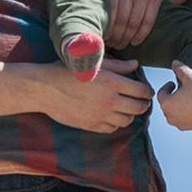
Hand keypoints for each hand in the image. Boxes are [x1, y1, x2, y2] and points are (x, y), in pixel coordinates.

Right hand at [37, 57, 153, 132]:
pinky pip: (112, 128)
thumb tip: (135, 64)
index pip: (142, 91)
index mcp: (112, 82)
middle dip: (142, 104)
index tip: (144, 90)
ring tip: (125, 107)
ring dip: (129, 114)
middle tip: (140, 100)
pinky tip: (111, 115)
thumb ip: (118, 65)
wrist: (44, 89)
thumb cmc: (67, 71)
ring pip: (127, 120)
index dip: (146, 91)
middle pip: (138, 108)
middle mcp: (109, 101)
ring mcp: (101, 115)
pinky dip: (116, 123)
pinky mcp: (91, 125)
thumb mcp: (94, 63)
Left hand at [70, 0, 189, 47]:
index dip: (106, 26)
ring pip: (136, 21)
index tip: (101, 36)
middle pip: (123, 19)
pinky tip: (136, 40)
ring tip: (122, 45)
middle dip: (116, 36)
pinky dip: (143, 33)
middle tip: (111, 45)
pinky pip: (150, 19)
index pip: (110, 8)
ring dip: (128, 37)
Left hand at [156, 64, 191, 131]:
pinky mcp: (189, 128)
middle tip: (181, 89)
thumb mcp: (191, 76)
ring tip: (188, 97)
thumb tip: (174, 63)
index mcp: (166, 104)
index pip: (161, 93)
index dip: (167, 86)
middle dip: (172, 95)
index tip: (174, 82)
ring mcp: (179, 124)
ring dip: (179, 104)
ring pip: (174, 112)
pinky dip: (186, 112)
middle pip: (167, 104)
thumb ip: (180, 68)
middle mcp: (170, 117)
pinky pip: (183, 118)